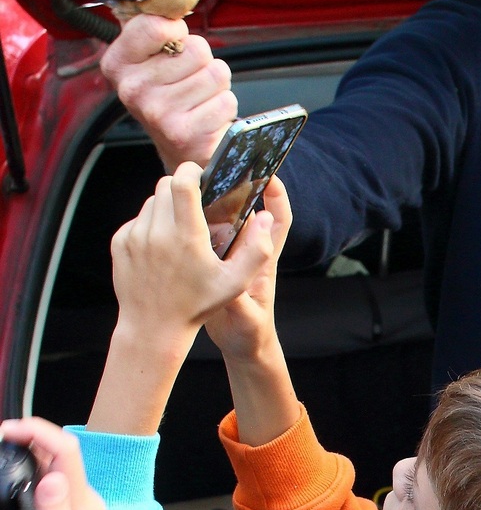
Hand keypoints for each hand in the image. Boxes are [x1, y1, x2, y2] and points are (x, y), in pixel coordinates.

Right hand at [0, 419, 121, 509]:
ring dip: (28, 455)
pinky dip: (30, 477)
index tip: (5, 431)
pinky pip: (50, 489)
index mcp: (86, 506)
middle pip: (59, 455)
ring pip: (54, 470)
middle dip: (29, 439)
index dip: (37, 432)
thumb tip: (53, 479)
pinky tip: (11, 483)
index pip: (66, 452)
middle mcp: (85, 504)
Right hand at [100, 13, 236, 170]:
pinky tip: (207, 115)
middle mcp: (132, 89)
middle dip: (203, 62)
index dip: (177, 30)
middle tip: (189, 81)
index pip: (155, 25)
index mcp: (117, 64)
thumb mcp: (150, 58)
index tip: (174, 41)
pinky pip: (226, 100)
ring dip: (216, 84)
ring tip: (200, 98)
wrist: (179, 149)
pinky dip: (224, 105)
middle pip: (196, 49)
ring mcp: (158, 113)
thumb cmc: (170, 95)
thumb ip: (154, 25)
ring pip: (215, 73)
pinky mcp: (186, 134)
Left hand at [110, 162, 275, 351]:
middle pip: (164, 185)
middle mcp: (157, 232)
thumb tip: (265, 218)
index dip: (191, 170)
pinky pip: (137, 219)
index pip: (181, 182)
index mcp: (186, 236)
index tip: (200, 174)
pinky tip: (162, 247)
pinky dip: (150, 224)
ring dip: (166, 207)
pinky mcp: (120, 242)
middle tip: (195, 205)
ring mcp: (134, 236)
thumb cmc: (197, 305)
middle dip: (181, 188)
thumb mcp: (236, 283)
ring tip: (180, 230)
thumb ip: (257, 250)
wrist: (153, 327)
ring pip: (150, 202)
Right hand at [204, 175, 292, 361]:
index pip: (278, 220)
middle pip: (248, 209)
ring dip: (210, 198)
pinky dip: (190, 218)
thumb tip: (238, 290)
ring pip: (222, 217)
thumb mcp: (245, 319)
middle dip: (238, 185)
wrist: (240, 344)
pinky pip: (202, 230)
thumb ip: (243, 304)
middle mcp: (248, 251)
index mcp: (264, 260)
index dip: (277, 197)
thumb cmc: (251, 331)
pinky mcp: (211, 259)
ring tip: (193, 181)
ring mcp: (229, 253)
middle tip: (221, 165)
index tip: (268, 175)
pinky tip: (173, 209)